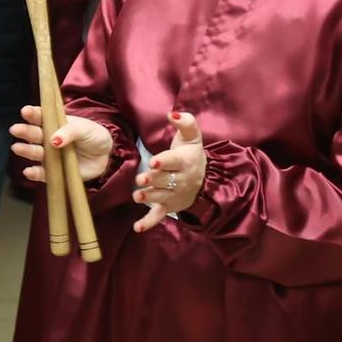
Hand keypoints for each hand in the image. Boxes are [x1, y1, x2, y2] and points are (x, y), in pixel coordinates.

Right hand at [8, 104, 114, 182]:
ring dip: (25, 150)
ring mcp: (50, 155)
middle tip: (15, 129)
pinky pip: (42, 174)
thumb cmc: (94, 136)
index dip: (32, 113)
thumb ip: (70, 131)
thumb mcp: (85, 128)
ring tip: (17, 148)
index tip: (25, 111)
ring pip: (35, 153)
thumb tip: (53, 140)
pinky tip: (28, 171)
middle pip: (34, 134)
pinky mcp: (54, 172)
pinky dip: (34, 173)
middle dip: (24, 132)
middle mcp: (49, 138)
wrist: (105, 155)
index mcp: (55, 124)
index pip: (41, 117)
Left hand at [133, 111, 204, 231]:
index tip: (154, 162)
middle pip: (166, 180)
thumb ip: (185, 122)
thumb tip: (172, 113)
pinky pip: (159, 216)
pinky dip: (148, 223)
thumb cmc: (191, 154)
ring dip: (149, 197)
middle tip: (142, 178)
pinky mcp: (169, 206)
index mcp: (185, 161)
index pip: (174, 161)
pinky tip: (136, 228)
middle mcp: (181, 180)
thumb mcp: (192, 136)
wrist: (205, 179)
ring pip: (161, 197)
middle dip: (153, 180)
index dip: (164, 162)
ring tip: (138, 196)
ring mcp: (175, 195)